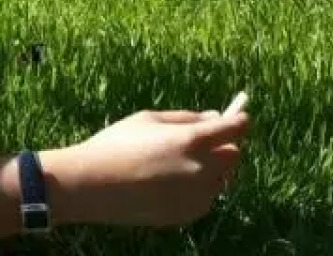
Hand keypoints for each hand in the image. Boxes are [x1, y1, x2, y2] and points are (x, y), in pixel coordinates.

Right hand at [49, 108, 250, 228]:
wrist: (92, 186)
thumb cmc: (116, 145)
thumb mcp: (148, 120)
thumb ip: (186, 118)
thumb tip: (216, 118)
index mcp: (192, 140)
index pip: (234, 129)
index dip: (239, 121)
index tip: (239, 118)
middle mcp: (202, 169)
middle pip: (234, 156)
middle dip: (225, 146)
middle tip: (205, 142)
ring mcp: (197, 195)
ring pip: (221, 179)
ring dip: (211, 169)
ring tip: (178, 165)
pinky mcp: (189, 214)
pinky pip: (205, 198)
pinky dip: (198, 189)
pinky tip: (169, 183)